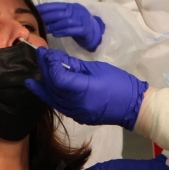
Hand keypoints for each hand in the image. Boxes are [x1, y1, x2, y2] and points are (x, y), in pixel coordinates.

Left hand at [24, 47, 146, 128]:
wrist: (133, 106)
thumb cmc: (119, 83)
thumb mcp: (97, 69)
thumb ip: (74, 65)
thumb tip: (56, 58)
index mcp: (84, 90)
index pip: (58, 77)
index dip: (50, 64)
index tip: (48, 52)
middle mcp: (76, 105)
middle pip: (52, 87)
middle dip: (45, 69)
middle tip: (40, 55)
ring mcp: (76, 113)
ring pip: (52, 98)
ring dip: (43, 85)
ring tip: (35, 74)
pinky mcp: (77, 117)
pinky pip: (59, 105)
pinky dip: (50, 96)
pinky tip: (43, 89)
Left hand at [38, 2, 105, 51]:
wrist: (95, 32)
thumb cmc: (78, 25)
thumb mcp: (70, 17)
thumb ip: (59, 15)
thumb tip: (41, 16)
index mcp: (72, 6)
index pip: (57, 5)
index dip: (45, 8)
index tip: (35, 11)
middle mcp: (78, 11)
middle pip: (61, 13)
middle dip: (48, 17)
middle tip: (38, 21)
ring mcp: (83, 20)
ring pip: (66, 21)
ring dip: (54, 26)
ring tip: (46, 29)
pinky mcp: (85, 29)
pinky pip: (73, 30)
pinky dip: (63, 32)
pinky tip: (56, 34)